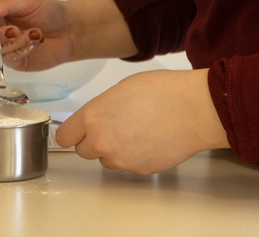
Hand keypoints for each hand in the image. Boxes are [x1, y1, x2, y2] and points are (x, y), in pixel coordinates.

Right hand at [0, 0, 137, 70]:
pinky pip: (8, 59)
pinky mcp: (15, 61)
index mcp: (0, 12)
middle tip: (14, 29)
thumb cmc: (51, 12)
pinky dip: (22, 50)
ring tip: (34, 34)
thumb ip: (6, 6)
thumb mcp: (29, 2)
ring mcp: (6, 46)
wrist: (70, 29)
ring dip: (14, 42)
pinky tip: (36, 42)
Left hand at [55, 69, 229, 174]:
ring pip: (107, 158)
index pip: (65, 136)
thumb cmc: (164, 91)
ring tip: (139, 129)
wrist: (193, 110)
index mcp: (94, 116)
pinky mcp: (138, 170)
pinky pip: (128, 163)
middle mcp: (102, 142)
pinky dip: (135, 154)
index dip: (73, 131)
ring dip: (116, 148)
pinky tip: (151, 138)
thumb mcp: (123, 87)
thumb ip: (102, 106)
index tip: (78, 130)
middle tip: (115, 124)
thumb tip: (98, 117)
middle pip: (84, 150)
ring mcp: (120, 159)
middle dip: (95, 140)